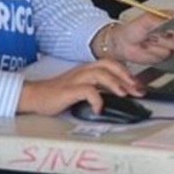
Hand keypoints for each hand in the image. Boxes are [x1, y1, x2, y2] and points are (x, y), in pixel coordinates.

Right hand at [17, 58, 143, 115]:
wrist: (34, 96)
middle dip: (126, 76)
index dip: (127, 72)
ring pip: (99, 74)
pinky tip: (99, 109)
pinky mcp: (68, 90)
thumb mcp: (81, 88)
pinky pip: (86, 90)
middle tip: (138, 89)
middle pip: (109, 65)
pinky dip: (96, 99)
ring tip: (124, 95)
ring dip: (114, 83)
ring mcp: (75, 79)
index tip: (139, 85)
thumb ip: (98, 87)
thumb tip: (119, 94)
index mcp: (87, 69)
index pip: (111, 64)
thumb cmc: (58, 93)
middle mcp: (83, 70)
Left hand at [110, 12, 173, 65]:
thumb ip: (162, 17)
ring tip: (151, 39)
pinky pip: (167, 54)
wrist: (123, 44)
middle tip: (162, 31)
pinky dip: (157, 51)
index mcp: (171, 19)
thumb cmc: (133, 29)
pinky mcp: (165, 56)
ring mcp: (170, 44)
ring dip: (163, 42)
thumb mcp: (147, 18)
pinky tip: (150, 48)